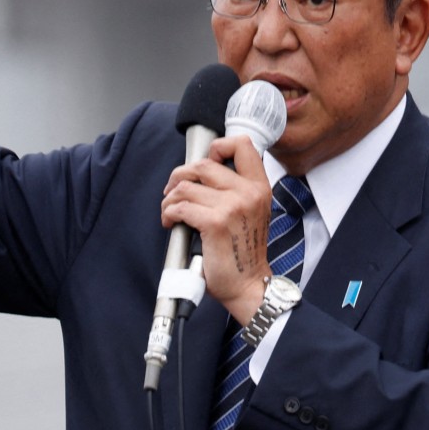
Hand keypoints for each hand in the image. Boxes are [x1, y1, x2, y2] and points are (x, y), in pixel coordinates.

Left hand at [161, 135, 272, 324]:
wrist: (247, 284)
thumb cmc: (243, 251)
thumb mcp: (251, 212)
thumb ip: (235, 189)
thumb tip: (200, 171)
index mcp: (259, 187)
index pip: (241, 144)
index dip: (217, 147)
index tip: (204, 163)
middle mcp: (248, 192)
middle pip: (203, 164)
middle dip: (180, 175)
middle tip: (173, 191)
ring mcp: (232, 206)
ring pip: (186, 187)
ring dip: (170, 199)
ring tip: (171, 211)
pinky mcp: (214, 223)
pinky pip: (180, 207)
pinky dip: (168, 213)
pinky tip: (171, 222)